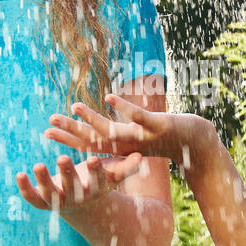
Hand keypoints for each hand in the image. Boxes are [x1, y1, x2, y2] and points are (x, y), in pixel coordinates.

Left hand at [15, 152, 143, 214]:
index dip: (96, 172)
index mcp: (95, 190)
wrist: (80, 204)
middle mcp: (76, 198)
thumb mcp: (112, 174)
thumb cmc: (98, 181)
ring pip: (50, 192)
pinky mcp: (42, 202)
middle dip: (67, 173)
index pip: (97, 181)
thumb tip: (141, 156)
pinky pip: (32, 197)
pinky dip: (24, 188)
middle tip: (62, 158)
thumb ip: (126, 166)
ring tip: (37, 165)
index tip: (95, 159)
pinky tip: (18, 174)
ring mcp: (58, 202)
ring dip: (43, 180)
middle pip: (72, 186)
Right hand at [42, 94, 206, 163]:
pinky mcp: (160, 127)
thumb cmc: (169, 139)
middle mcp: (130, 145)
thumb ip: (123, 132)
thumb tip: (102, 129)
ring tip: (74, 106)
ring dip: (93, 119)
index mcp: (124, 148)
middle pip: (96, 139)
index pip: (91, 144)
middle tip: (50, 122)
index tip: (47, 131)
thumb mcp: (143, 137)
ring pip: (114, 130)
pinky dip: (125, 108)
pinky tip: (109, 98)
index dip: (69, 139)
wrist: (198, 144)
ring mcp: (144, 137)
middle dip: (72, 131)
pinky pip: (140, 117)